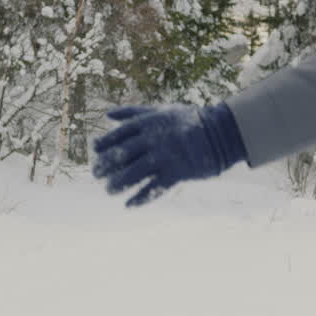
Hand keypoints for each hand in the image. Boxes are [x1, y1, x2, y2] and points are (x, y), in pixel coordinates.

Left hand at [91, 104, 243, 207]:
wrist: (220, 132)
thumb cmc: (188, 120)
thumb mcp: (161, 110)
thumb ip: (133, 112)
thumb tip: (108, 115)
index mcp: (148, 123)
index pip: (118, 135)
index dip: (103, 144)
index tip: (95, 152)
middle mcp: (154, 139)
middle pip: (121, 155)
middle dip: (105, 166)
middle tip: (96, 174)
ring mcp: (165, 157)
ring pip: (133, 174)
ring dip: (118, 184)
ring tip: (109, 190)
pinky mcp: (177, 172)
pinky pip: (153, 189)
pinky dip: (139, 198)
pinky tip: (128, 205)